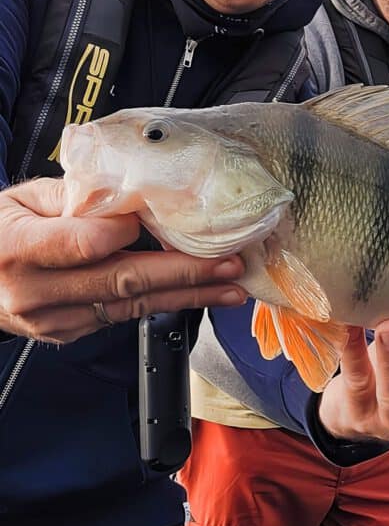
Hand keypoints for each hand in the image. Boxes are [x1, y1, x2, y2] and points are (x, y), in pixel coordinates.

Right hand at [0, 178, 247, 342]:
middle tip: (230, 264)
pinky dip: (164, 302)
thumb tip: (133, 191)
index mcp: (18, 249)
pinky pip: (124, 316)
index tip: (159, 216)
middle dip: (185, 273)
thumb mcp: (24, 199)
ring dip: (188, 296)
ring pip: (132, 307)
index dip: (125, 231)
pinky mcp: (70, 334)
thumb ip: (75, 196)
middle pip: (122, 281)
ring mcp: (54, 320)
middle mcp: (36, 292)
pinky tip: (199, 292)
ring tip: (231, 285)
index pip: (85, 244)